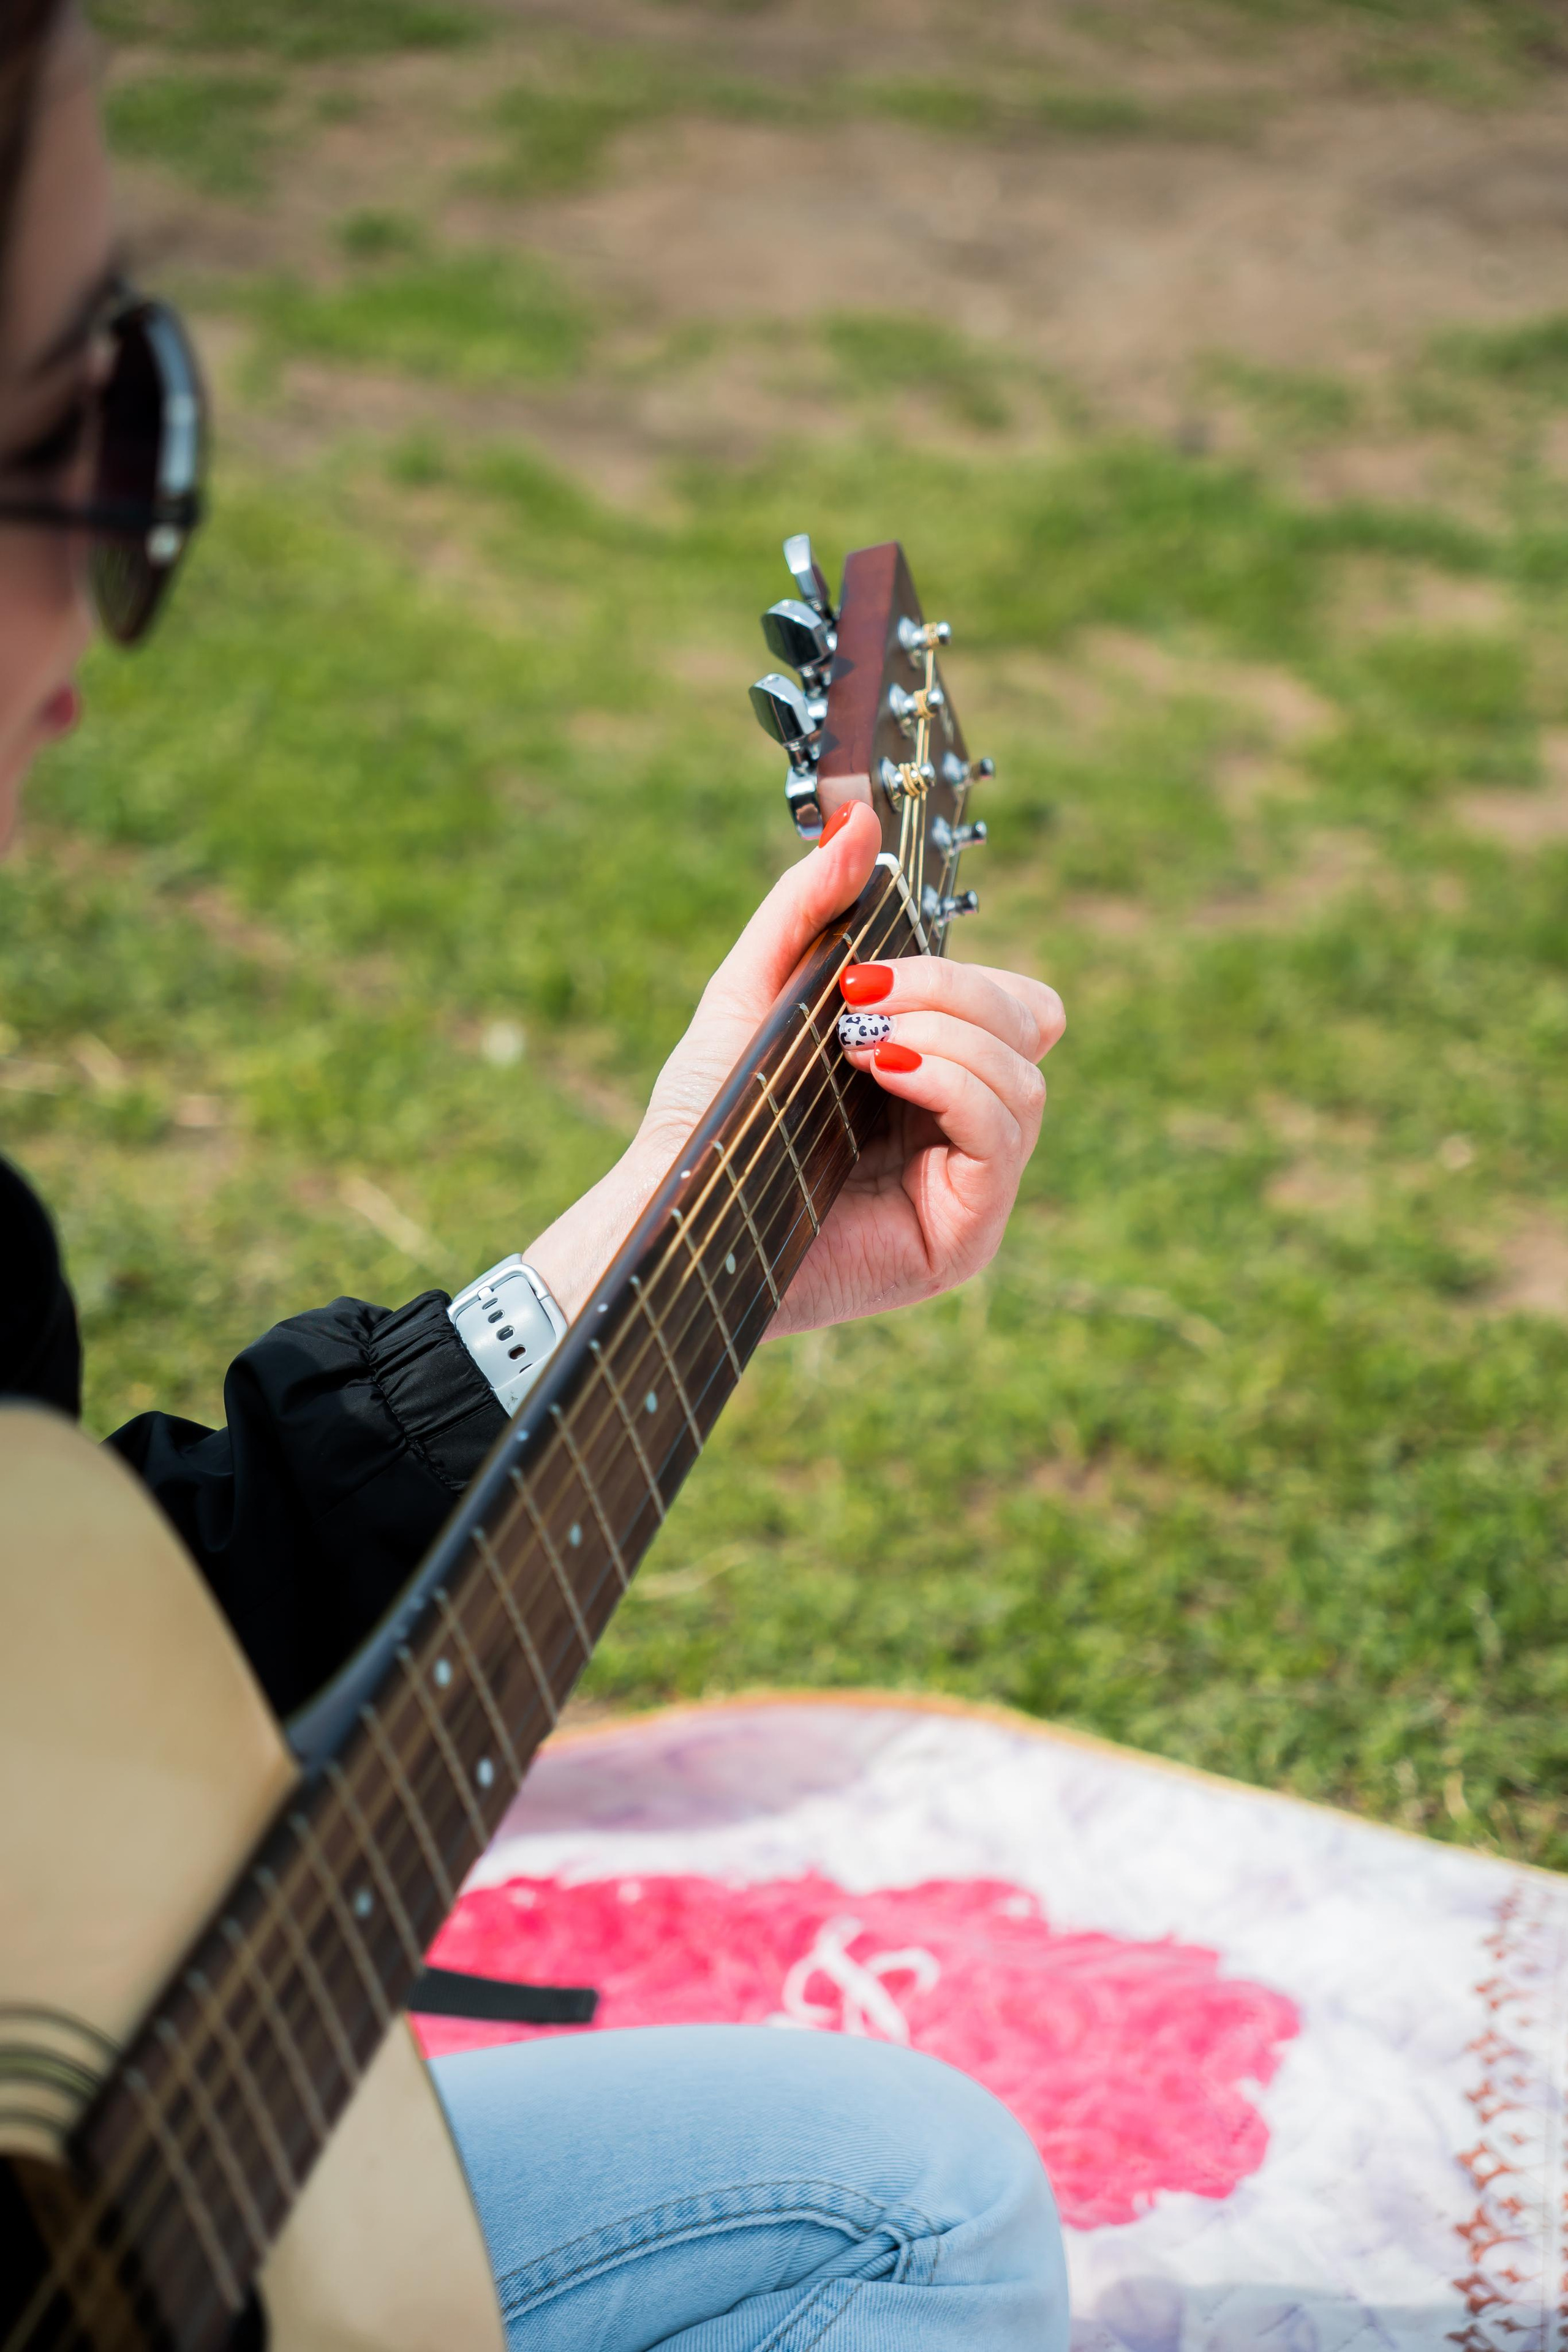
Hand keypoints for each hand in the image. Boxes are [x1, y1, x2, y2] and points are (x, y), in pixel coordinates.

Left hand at [524, 804, 1064, 1332]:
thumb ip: (808, 906)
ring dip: (947, 1036)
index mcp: (930, 1074)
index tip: (866, 968)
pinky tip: (889, 1069)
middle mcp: (960, 1131)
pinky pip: (1005, 1136)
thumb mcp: (755, 990)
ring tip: (859, 1043)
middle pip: (1029, 1028)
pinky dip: (956, 1084)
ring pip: (1025, 1080)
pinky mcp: (964, 1235)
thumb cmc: (706, 1117)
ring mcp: (970, 1188)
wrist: (667, 1209)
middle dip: (952, 992)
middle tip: (860, 998)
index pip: (1013, 1005)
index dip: (964, 975)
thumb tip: (860, 818)